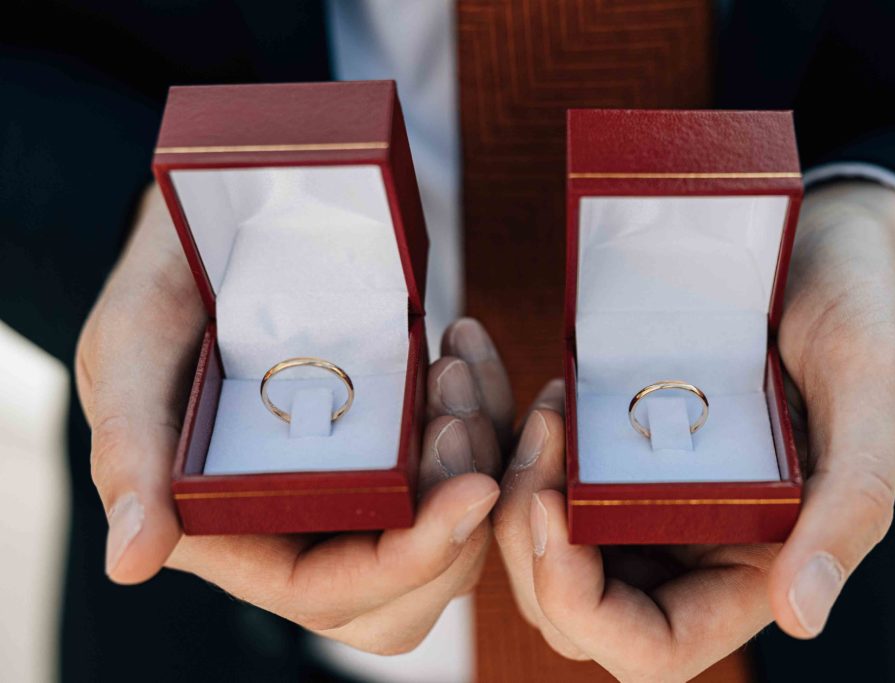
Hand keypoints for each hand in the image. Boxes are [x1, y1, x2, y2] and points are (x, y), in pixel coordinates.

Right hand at [75, 184, 513, 652]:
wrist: (224, 222)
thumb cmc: (166, 287)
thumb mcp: (129, 354)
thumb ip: (129, 456)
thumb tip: (129, 564)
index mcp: (239, 531)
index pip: (335, 592)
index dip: (408, 563)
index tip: (470, 493)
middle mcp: (309, 519)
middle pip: (414, 581)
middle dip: (458, 518)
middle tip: (456, 417)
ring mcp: (364, 477)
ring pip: (456, 517)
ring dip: (480, 452)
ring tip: (454, 369)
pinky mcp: (403, 431)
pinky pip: (472, 451)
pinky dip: (488, 407)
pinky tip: (465, 347)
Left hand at [493, 181, 894, 679]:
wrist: (821, 247)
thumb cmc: (863, 317)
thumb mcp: (873, 397)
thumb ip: (851, 508)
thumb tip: (803, 615)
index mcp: (750, 564)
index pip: (650, 646)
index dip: (583, 607)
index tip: (550, 512)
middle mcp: (684, 544)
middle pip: (568, 597)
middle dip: (526, 530)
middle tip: (540, 433)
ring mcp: (638, 495)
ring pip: (537, 533)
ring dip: (505, 478)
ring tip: (537, 398)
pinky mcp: (607, 442)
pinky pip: (535, 465)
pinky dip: (505, 432)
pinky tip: (504, 375)